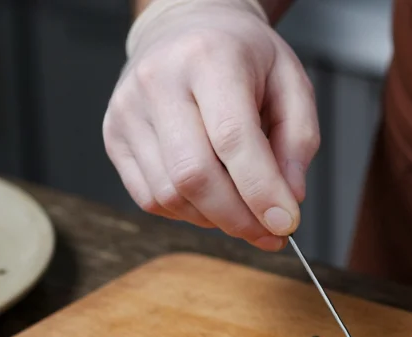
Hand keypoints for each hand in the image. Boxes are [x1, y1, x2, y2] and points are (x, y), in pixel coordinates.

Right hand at [103, 0, 319, 250]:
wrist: (186, 27)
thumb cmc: (243, 57)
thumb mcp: (291, 82)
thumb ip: (298, 141)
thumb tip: (288, 199)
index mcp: (209, 58)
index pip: (233, 138)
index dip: (261, 191)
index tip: (286, 224)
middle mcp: (158, 81)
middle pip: (194, 175)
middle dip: (238, 218)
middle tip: (271, 234)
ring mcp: (128, 111)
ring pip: (170, 195)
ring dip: (215, 219)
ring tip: (243, 209)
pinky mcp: (114, 136)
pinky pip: (150, 199)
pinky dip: (187, 212)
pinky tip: (210, 198)